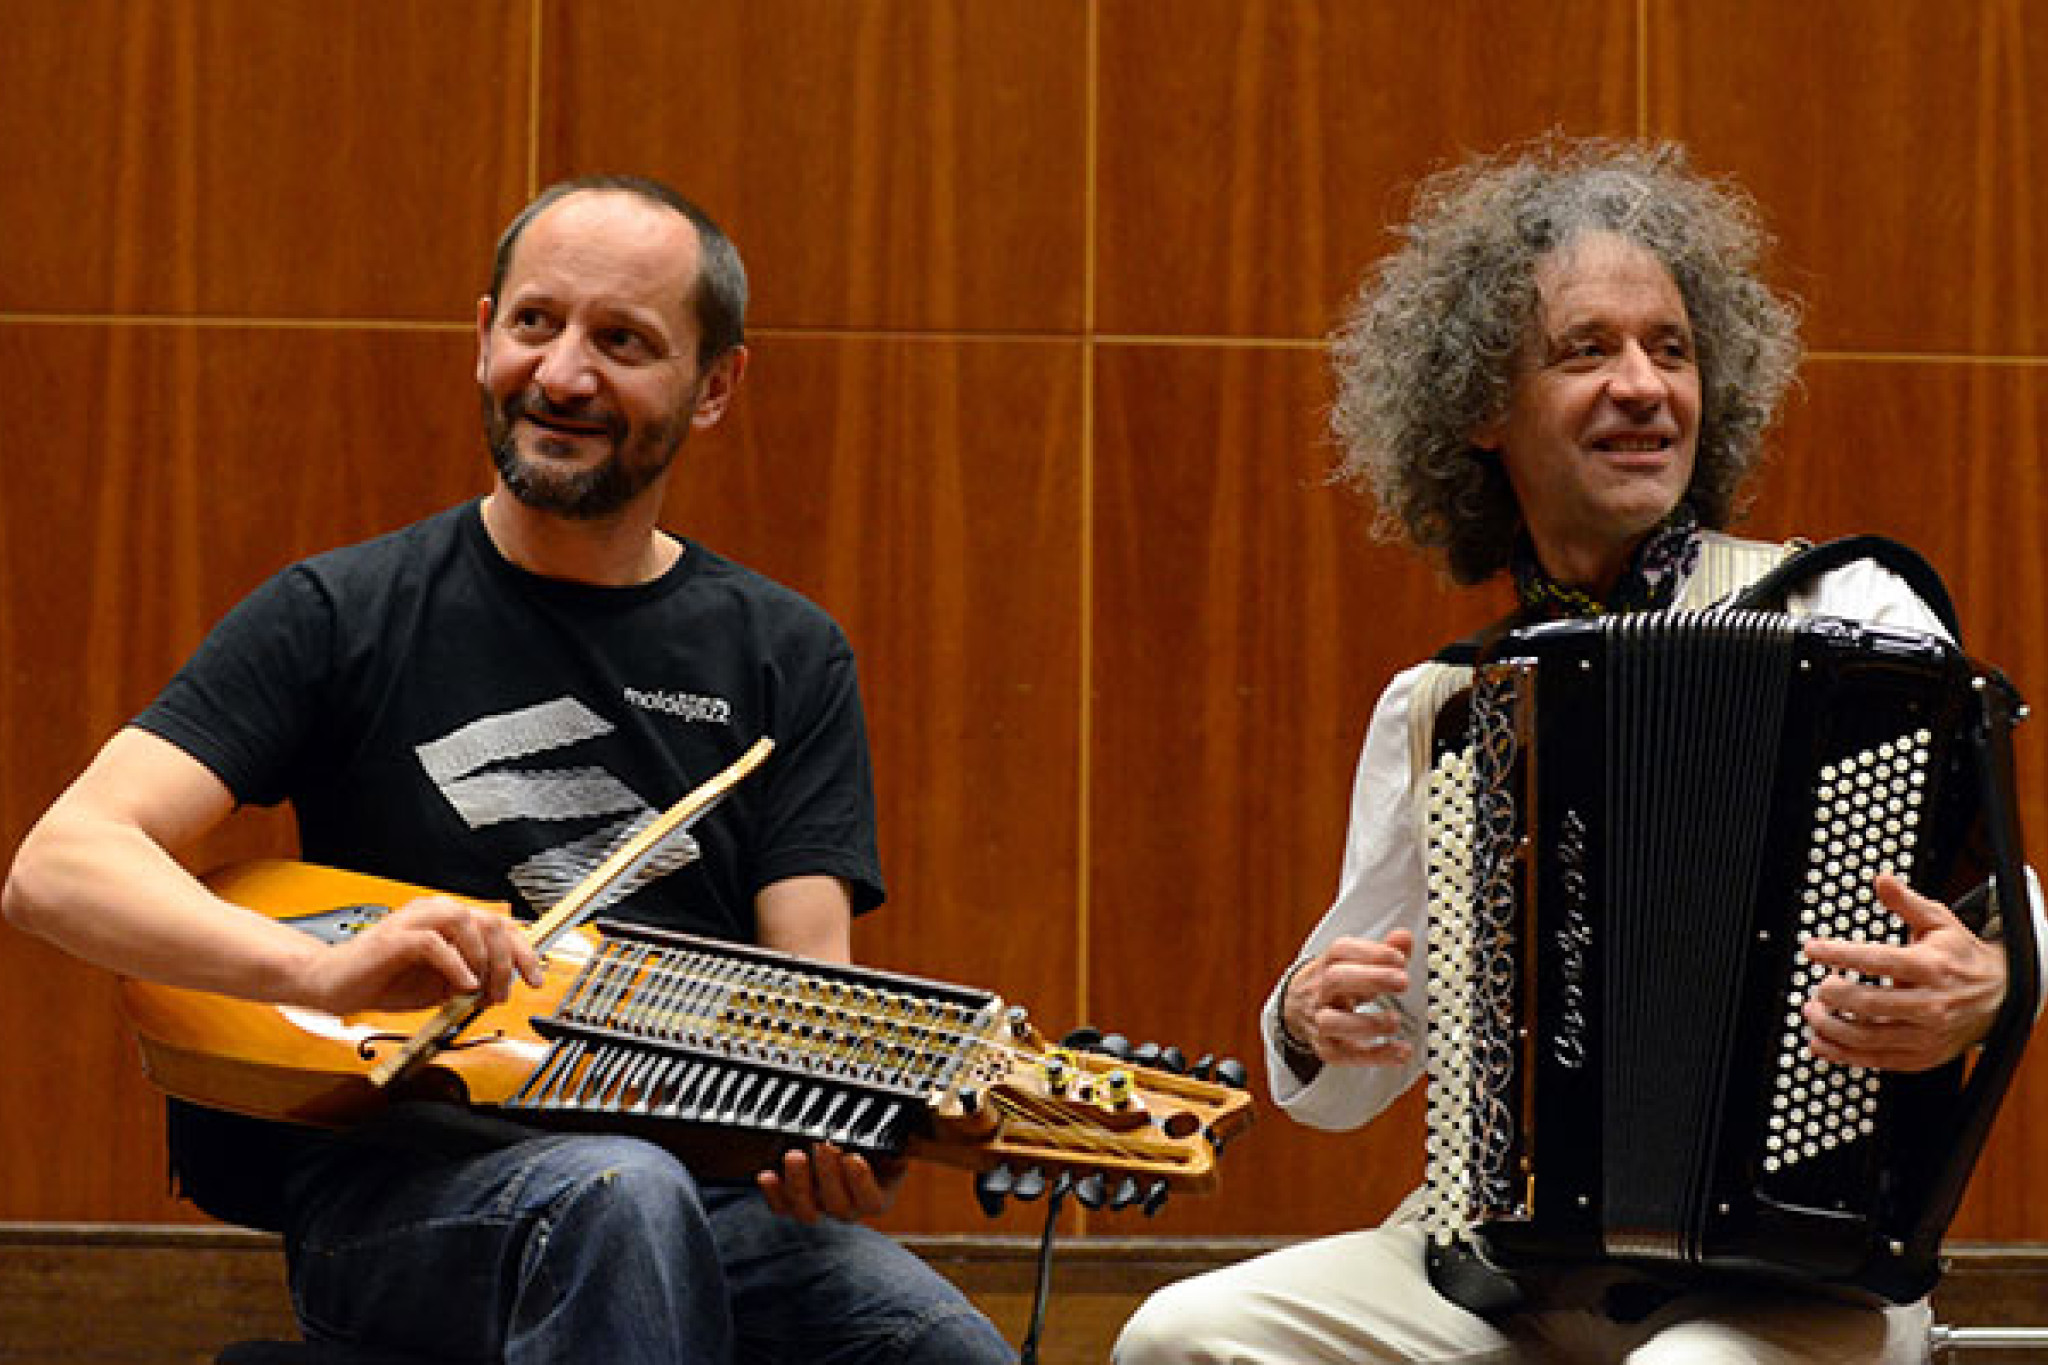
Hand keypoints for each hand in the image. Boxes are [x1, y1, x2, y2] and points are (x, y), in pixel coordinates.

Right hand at [295, 895, 543, 1015]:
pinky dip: (454, 964)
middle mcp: (434, 913)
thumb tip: (497, 990)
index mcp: (447, 921)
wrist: (332, 984)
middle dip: (508, 960)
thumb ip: (467, 983)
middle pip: (490, 921)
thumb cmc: (382, 981)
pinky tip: (460, 985)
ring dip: (483, 959)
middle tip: (503, 993)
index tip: (536, 977)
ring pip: (466, 922)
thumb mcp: (438, 987)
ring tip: (479, 991)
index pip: (499, 924)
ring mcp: (414, 922)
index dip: (523, 949)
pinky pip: (434, 943)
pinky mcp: (395, 938)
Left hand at [757, 1142, 903, 1222]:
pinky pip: (781, 1207)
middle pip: (837, 1205)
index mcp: (877, 1198)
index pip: (871, 1200)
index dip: (861, 1182)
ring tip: (794, 1156)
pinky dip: (772, 1193)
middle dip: (828, 1174)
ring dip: (799, 1184)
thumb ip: (897, 1144)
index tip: (853, 1157)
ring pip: (808, 1211)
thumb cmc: (874, 1145)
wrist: (851, 1147)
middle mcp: (848, 1209)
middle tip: (823, 1146)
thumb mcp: (891, 1143)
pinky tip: (766, 1175)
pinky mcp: (794, 1205)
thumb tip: (905, 1141)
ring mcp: (820, 1209)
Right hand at [1281, 930, 1416, 1068]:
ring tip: (1395, 1020)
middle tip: (1403, 982)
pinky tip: (1402, 1051)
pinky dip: (1376, 1056)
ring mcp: (1319, 1021)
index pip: (1341, 950)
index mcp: (1326, 964)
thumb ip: (1382, 951)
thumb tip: (1405, 937)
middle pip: (1335, 980)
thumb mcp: (1354, 965)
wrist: (1295, 1010)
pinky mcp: (1326, 1048)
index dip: (1371, 952)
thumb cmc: (1336, 983)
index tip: (1400, 958)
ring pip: (1332, 1022)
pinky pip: (1347, 1055)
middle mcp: (1319, 991)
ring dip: (1368, 1023)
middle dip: (1371, 979)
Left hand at [1801, 873, 2006, 1071]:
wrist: (2001, 996)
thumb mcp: (1939, 922)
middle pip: (1871, 1004)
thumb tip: (1881, 880)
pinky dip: (1844, 1055)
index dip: (1840, 954)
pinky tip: (1821, 1043)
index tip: (1812, 949)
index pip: (1879, 961)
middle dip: (1834, 996)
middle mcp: (1930, 1004)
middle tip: (1817, 987)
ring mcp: (1927, 1035)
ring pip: (1870, 1038)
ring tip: (1812, 1012)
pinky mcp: (1922, 1056)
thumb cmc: (1961, 956)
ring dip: (1831, 1027)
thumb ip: (1906, 902)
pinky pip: (1877, 1060)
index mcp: (1931, 967)